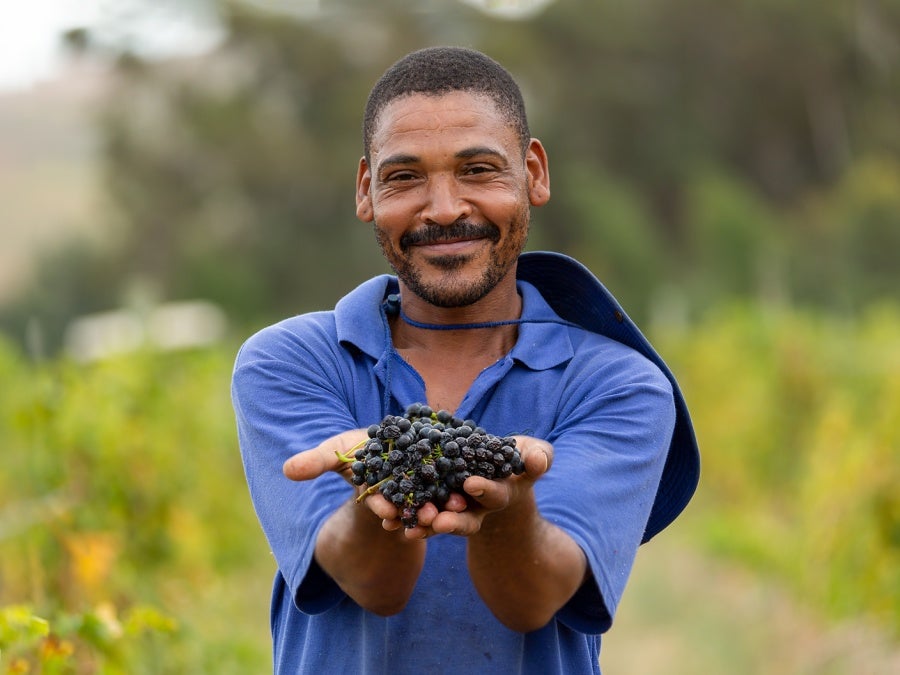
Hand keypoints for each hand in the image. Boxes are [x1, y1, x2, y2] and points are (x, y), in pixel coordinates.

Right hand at [282, 429, 461, 532]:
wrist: (395, 437)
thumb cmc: (360, 447)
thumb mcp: (338, 450)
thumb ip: (317, 461)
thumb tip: (286, 471)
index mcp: (377, 490)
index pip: (377, 501)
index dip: (379, 506)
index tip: (386, 513)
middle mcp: (402, 493)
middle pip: (408, 505)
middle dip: (413, 513)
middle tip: (423, 519)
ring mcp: (425, 488)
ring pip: (434, 501)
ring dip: (440, 509)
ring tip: (449, 512)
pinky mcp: (446, 477)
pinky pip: (455, 486)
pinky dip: (460, 491)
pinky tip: (469, 493)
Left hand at [401, 435, 552, 539]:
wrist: (495, 469)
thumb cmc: (518, 458)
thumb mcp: (532, 454)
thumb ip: (539, 458)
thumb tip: (539, 460)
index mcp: (500, 493)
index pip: (493, 494)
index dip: (484, 490)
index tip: (471, 484)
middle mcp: (478, 507)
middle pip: (465, 519)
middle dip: (452, 521)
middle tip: (438, 521)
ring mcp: (456, 510)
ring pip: (440, 522)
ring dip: (426, 525)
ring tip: (410, 527)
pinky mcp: (435, 506)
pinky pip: (420, 516)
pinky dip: (406, 519)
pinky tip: (389, 522)